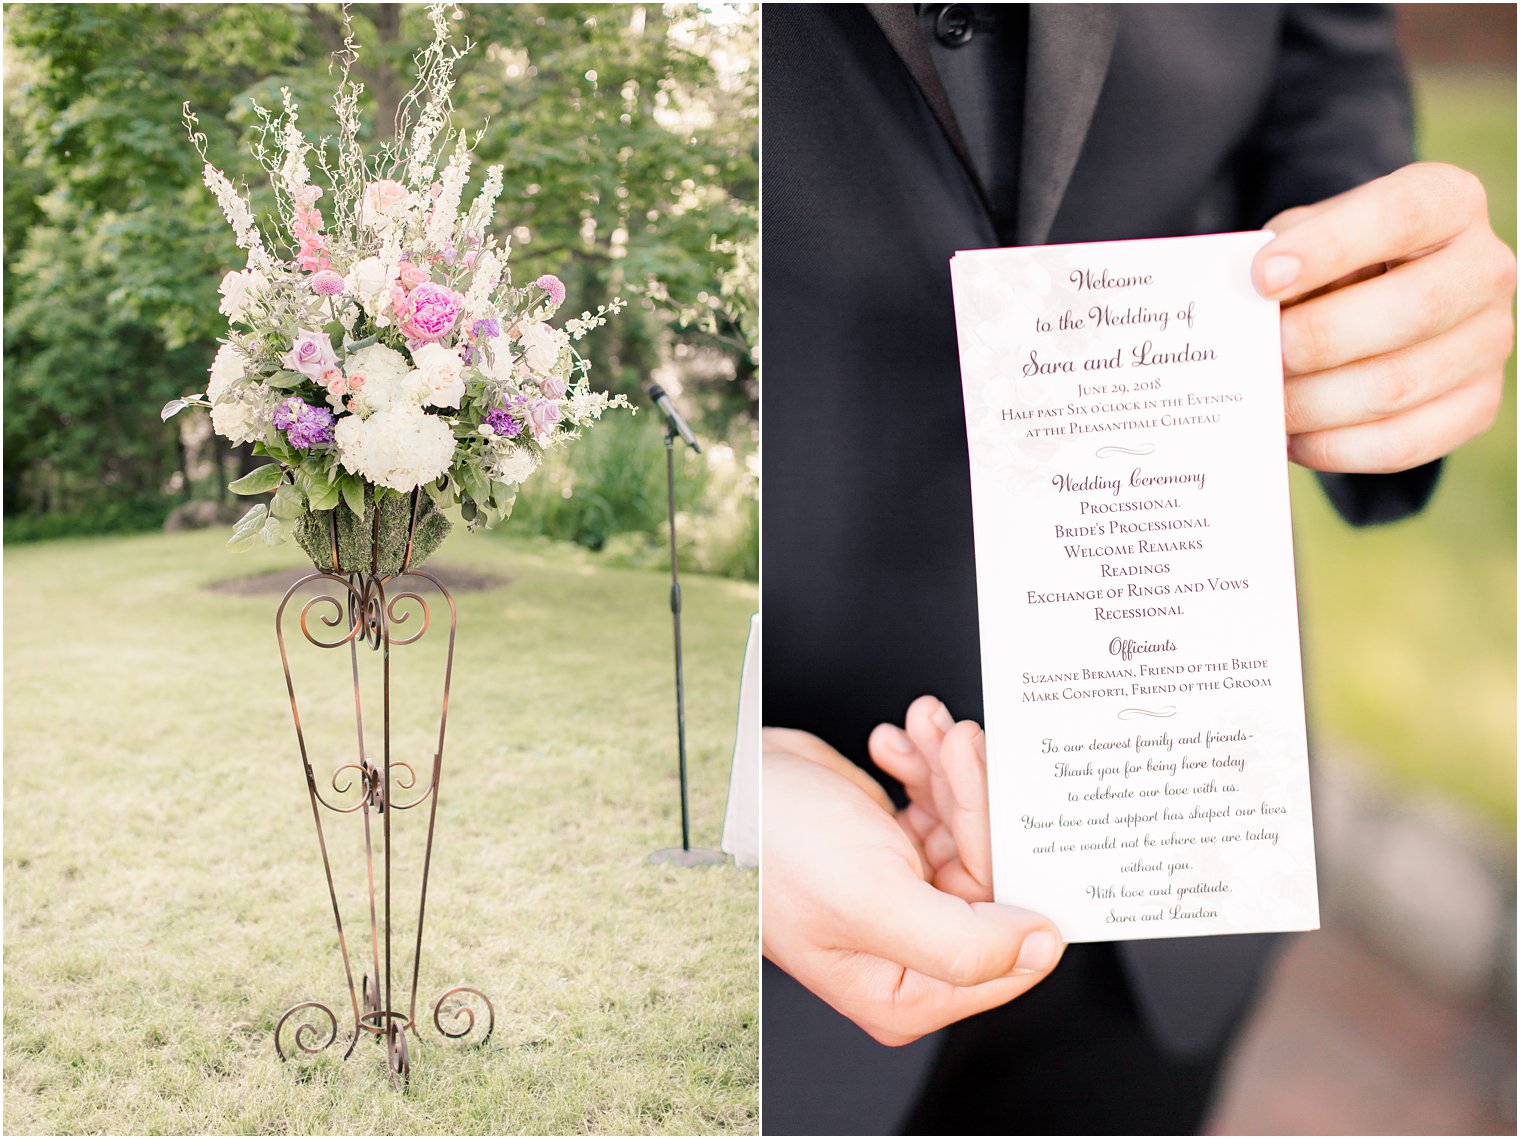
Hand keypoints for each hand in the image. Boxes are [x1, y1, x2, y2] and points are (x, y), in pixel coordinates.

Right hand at [762, 697, 1064, 1045]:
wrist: (725, 781)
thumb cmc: (775, 846)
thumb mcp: (872, 900)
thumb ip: (964, 942)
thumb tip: (1043, 947)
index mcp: (908, 988)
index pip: (1002, 937)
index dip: (1010, 863)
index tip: (1008, 801)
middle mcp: (913, 946)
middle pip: (990, 870)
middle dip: (974, 796)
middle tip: (961, 742)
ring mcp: (906, 892)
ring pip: (968, 828)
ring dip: (950, 769)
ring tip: (926, 728)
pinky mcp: (895, 846)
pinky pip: (938, 803)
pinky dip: (925, 765)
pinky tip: (896, 742)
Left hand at [1252, 161, 1515, 473]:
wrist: (1374, 302)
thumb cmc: (1329, 264)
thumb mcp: (1305, 237)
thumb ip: (1281, 258)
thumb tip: (1238, 310)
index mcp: (1448, 202)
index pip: (1401, 215)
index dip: (1330, 247)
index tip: (1263, 277)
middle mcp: (1484, 269)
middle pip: (1413, 309)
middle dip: (1317, 339)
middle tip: (1257, 356)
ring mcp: (1489, 342)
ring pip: (1397, 386)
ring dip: (1312, 401)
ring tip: (1262, 399)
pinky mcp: (1476, 407)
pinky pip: (1400, 443)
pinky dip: (1330, 446)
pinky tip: (1289, 434)